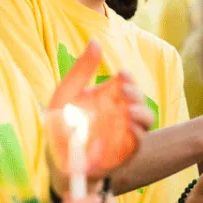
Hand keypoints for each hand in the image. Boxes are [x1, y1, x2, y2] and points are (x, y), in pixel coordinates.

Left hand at [47, 41, 153, 192]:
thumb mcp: (66, 94)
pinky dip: (138, 135)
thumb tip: (96, 41)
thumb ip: (81, 70)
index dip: (129, 77)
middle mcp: (120, 112)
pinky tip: (128, 128)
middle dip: (135, 93)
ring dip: (142, 113)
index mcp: (108, 96)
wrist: (55, 161)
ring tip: (128, 111)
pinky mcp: (125, 152)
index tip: (121, 75)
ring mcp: (125, 132)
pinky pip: (139, 143)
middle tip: (124, 91)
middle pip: (139, 99)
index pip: (127, 82)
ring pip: (146, 119)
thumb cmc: (61, 125)